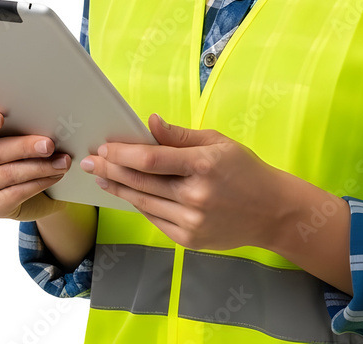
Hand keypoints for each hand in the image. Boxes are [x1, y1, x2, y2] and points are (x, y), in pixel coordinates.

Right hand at [0, 107, 72, 222]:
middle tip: (49, 144)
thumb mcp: (28, 134)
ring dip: (40, 167)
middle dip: (25, 147)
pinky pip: (15, 193)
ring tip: (62, 162)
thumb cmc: (30, 151)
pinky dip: (39, 183)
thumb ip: (29, 124)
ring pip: (8, 173)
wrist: (38, 189)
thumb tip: (51, 118)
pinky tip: (54, 176)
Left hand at [79, 113, 286, 250]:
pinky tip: (127, 193)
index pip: (152, 159)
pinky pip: (155, 219)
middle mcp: (196, 196)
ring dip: (119, 188)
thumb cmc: (245, 170)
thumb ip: (181, 135)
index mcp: (204, 165)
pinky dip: (138, 205)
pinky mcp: (189, 240)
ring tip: (101, 176)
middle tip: (90, 161)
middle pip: (141, 182)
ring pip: (144, 202)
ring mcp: (192, 221)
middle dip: (111, 169)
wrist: (272, 212)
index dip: (123, 153)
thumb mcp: (218, 142)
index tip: (104, 147)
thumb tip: (150, 122)